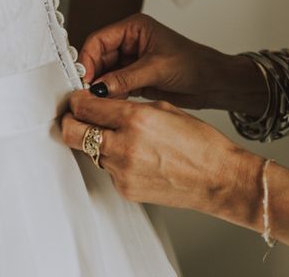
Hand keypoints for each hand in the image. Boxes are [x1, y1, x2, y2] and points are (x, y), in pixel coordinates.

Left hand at [61, 91, 262, 222]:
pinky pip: (107, 169)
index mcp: (135, 119)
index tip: (79, 99)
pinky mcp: (124, 189)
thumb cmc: (200, 143)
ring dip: (96, 141)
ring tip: (119, 138)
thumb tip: (101, 104)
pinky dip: (114, 160)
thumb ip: (128, 106)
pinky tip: (135, 157)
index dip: (77, 100)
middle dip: (69, 121)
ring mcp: (122, 171)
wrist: (219, 179)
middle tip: (75, 116)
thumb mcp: (163, 109)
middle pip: (71, 132)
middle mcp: (124, 146)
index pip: (84, 107)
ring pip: (89, 151)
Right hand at [80, 13, 266, 114]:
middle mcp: (130, 43)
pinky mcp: (134, 78)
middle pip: (98, 57)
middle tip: (85, 93)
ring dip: (100, 87)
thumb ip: (125, 78)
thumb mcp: (156, 69)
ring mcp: (131, 61)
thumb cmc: (195, 65)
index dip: (87, 58)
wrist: (215, 83)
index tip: (83, 78)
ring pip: (104, 73)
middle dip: (92, 75)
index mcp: (134, 28)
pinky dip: (110, 95)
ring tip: (95, 101)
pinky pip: (114, 85)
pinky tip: (108, 104)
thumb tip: (98, 88)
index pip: (99, 40)